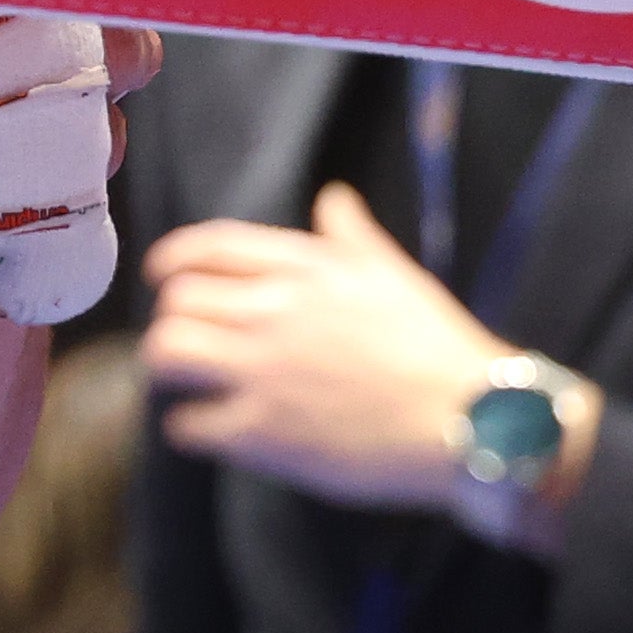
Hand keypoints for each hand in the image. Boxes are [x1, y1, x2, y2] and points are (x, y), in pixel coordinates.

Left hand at [141, 187, 581, 535]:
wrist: (468, 419)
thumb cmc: (436, 345)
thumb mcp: (393, 273)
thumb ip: (351, 235)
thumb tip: (333, 199)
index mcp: (303, 269)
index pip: (210, 247)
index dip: (174, 259)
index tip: (164, 276)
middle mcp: (272, 312)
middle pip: (178, 299)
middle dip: (172, 315)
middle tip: (184, 336)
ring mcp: (262, 372)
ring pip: (167, 351)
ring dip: (165, 363)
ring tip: (182, 380)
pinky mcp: (263, 433)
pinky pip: (189, 424)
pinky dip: (185, 426)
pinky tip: (202, 428)